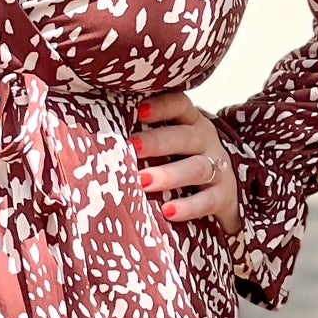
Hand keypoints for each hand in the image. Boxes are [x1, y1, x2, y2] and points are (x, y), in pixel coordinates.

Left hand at [130, 89, 242, 239]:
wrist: (221, 195)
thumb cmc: (180, 163)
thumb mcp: (169, 145)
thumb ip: (142, 137)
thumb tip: (93, 135)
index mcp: (191, 123)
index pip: (180, 105)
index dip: (162, 106)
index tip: (139, 111)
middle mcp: (206, 142)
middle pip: (186, 137)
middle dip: (158, 142)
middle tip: (132, 147)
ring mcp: (219, 169)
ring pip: (197, 168)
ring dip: (169, 174)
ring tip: (142, 182)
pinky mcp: (224, 197)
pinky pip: (208, 201)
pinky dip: (189, 207)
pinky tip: (168, 212)